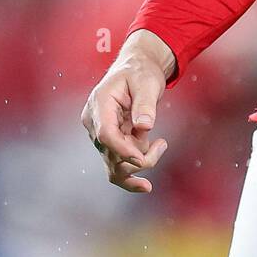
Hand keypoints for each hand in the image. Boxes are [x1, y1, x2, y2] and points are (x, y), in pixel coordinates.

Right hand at [81, 30, 174, 192]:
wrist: (138, 69)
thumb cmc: (142, 72)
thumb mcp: (147, 82)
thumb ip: (145, 103)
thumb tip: (144, 126)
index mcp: (99, 104)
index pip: (105, 135)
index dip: (122, 150)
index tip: (142, 159)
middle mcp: (94, 122)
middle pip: (111, 153)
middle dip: (138, 156)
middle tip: (161, 144)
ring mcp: (100, 135)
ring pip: (114, 165)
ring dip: (139, 162)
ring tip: (160, 144)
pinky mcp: (110, 144)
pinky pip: (116, 167)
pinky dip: (130, 178)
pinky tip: (145, 188)